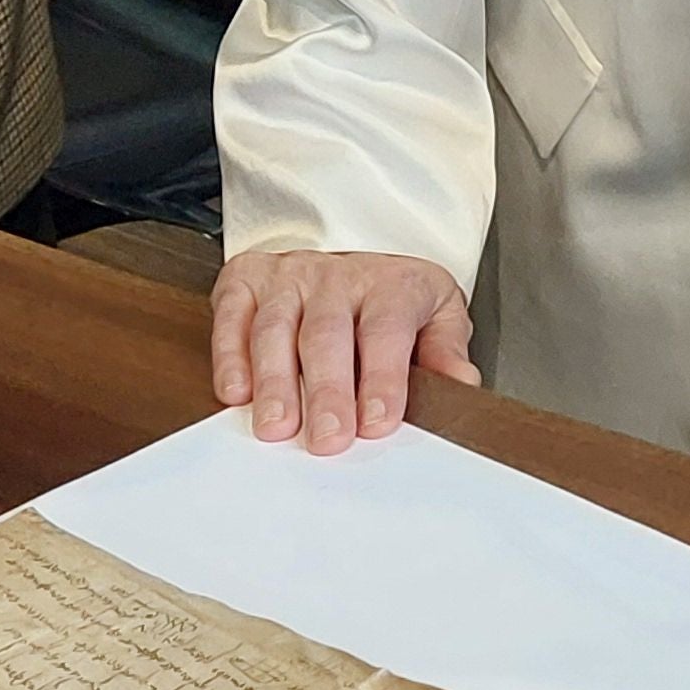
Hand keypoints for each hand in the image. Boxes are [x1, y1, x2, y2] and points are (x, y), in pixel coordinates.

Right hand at [213, 249, 476, 451]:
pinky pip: (234, 315)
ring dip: (274, 381)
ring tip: (276, 426)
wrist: (354, 250)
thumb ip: (447, 352)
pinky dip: (230, 355)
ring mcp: (289, 275)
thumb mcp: (438, 314)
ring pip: (276, 328)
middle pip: (328, 334)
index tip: (378, 423)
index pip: (387, 330)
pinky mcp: (248, 279)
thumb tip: (459, 386)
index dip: (382, 378)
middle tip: (327, 439)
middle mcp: (338, 276)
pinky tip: (237, 392)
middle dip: (327, 391)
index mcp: (392, 284)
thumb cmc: (394, 299)